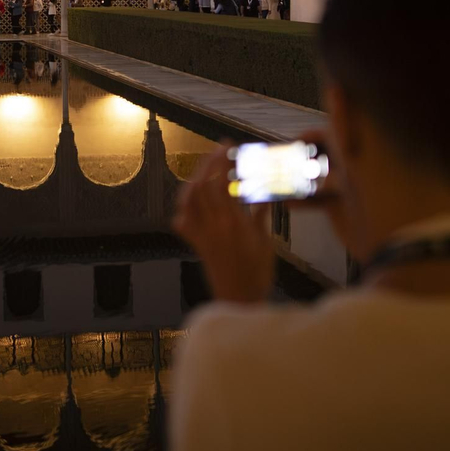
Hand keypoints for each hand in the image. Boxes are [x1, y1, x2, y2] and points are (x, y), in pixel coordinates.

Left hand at [172, 144, 274, 304]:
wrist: (239, 302)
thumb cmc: (258, 274)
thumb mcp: (265, 242)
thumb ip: (260, 216)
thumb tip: (264, 194)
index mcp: (232, 224)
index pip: (220, 184)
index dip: (221, 162)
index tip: (229, 148)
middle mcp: (212, 226)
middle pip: (202, 186)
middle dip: (209, 163)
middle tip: (220, 151)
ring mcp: (201, 235)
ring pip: (189, 200)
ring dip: (196, 180)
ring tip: (208, 170)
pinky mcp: (197, 244)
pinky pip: (183, 222)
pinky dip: (185, 207)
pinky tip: (194, 200)